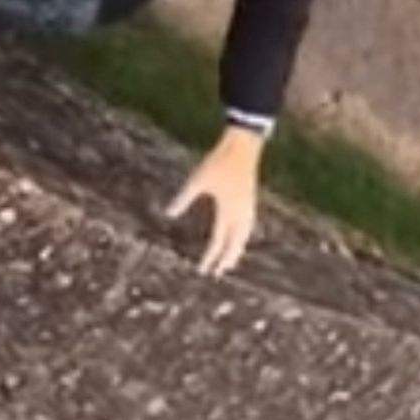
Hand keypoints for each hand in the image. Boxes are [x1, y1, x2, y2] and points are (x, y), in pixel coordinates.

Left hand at [165, 129, 262, 276]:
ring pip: (244, 237)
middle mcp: (241, 214)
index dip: (210, 258)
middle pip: (235, 244)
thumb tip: (168, 214)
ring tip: (231, 261)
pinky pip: (248, 227)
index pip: (218, 242)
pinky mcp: (251, 201)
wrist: (242, 146)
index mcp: (227, 211)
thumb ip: (184, 199)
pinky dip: (243, 237)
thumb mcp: (197, 181)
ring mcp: (248, 208)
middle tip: (218, 273)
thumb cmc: (218, 162)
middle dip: (227, 259)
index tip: (203, 271)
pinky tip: (239, 237)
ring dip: (237, 250)